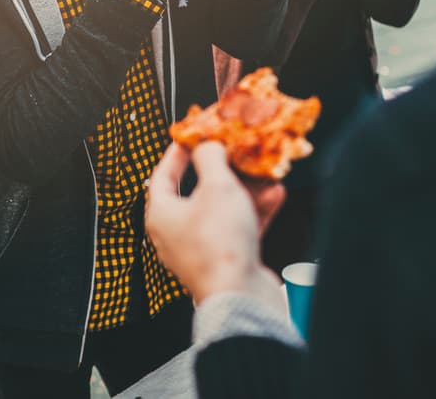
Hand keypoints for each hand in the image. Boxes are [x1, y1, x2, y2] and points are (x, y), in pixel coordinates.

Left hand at [145, 142, 284, 303]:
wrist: (240, 296)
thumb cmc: (219, 245)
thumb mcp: (216, 187)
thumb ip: (210, 159)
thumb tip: (206, 145)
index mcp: (162, 215)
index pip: (162, 176)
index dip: (176, 154)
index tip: (188, 139)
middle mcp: (175, 234)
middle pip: (196, 193)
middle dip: (220, 171)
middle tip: (231, 154)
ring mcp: (201, 250)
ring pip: (221, 211)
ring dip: (243, 190)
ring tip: (262, 173)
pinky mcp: (224, 261)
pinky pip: (236, 229)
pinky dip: (253, 212)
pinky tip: (273, 197)